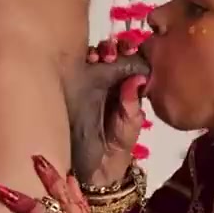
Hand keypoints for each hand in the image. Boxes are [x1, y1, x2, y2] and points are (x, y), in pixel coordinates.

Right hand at [69, 37, 147, 185]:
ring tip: (99, 55)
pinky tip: (86, 60)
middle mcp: (108, 81)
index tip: (129, 49)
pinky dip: (81, 61)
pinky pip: (76, 71)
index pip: (128, 60)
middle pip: (109, 54)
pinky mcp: (74, 88)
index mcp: (126, 86)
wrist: (96, 165)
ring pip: (92, 59)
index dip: (129, 50)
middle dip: (111, 47)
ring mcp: (89, 84)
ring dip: (97, 52)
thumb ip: (132, 103)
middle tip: (111, 52)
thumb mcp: (130, 124)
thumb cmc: (119, 144)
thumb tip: (139, 77)